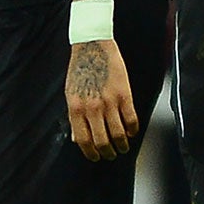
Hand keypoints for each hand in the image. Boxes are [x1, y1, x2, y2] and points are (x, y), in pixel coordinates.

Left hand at [67, 39, 137, 160]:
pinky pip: (131, 119)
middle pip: (102, 141)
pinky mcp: (125, 94)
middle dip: (107, 152)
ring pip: (118, 133)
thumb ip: (74, 118)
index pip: (84, 140)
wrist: (92, 46)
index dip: (91, 153)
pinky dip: (133, 130)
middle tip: (111, 155)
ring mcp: (109, 102)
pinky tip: (132, 132)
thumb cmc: (79, 70)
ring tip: (123, 147)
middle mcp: (92, 108)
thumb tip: (77, 139)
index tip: (96, 157)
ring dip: (122, 145)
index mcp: (76, 109)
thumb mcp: (70, 95)